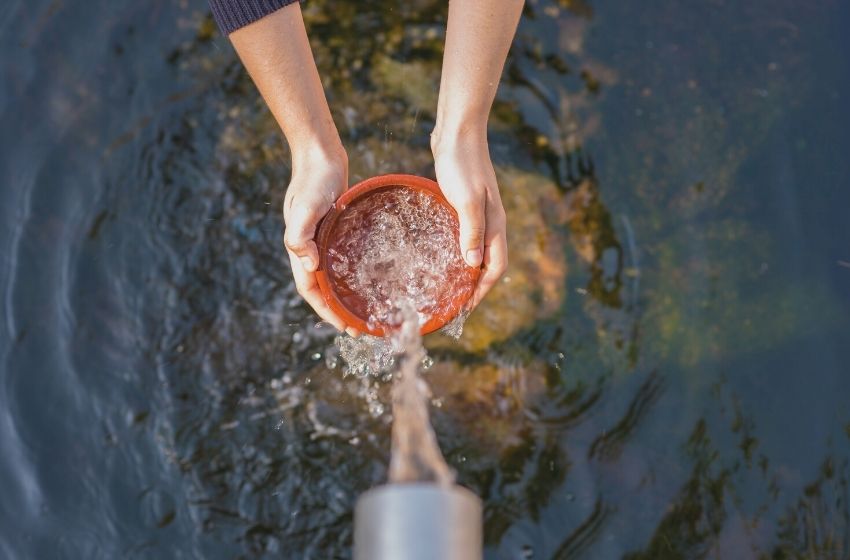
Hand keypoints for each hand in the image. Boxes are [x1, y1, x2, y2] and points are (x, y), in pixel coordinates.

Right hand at [283, 146, 358, 334]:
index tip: (344, 327)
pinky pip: (342, 259)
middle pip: (322, 288)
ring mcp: (322, 239)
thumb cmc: (313, 180)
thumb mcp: (305, 207)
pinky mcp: (335, 230)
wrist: (320, 155)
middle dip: (338, 311)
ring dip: (345, 295)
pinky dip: (352, 273)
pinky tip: (369, 277)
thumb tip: (309, 266)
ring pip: (333, 275)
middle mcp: (310, 248)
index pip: (311, 290)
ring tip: (365, 310)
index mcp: (300, 248)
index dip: (326, 311)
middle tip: (361, 328)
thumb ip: (300, 235)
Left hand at [432, 131, 507, 307]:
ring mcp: (479, 213)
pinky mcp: (465, 205)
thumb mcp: (466, 199)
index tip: (465, 308)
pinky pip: (465, 237)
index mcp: (494, 224)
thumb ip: (471, 231)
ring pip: (477, 251)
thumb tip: (473, 265)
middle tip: (455, 304)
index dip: (482, 290)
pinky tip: (440, 255)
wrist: (458, 132)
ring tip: (448, 287)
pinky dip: (457, 252)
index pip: (495, 267)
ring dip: (466, 271)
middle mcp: (491, 222)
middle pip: (488, 263)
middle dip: (475, 287)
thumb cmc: (461, 164)